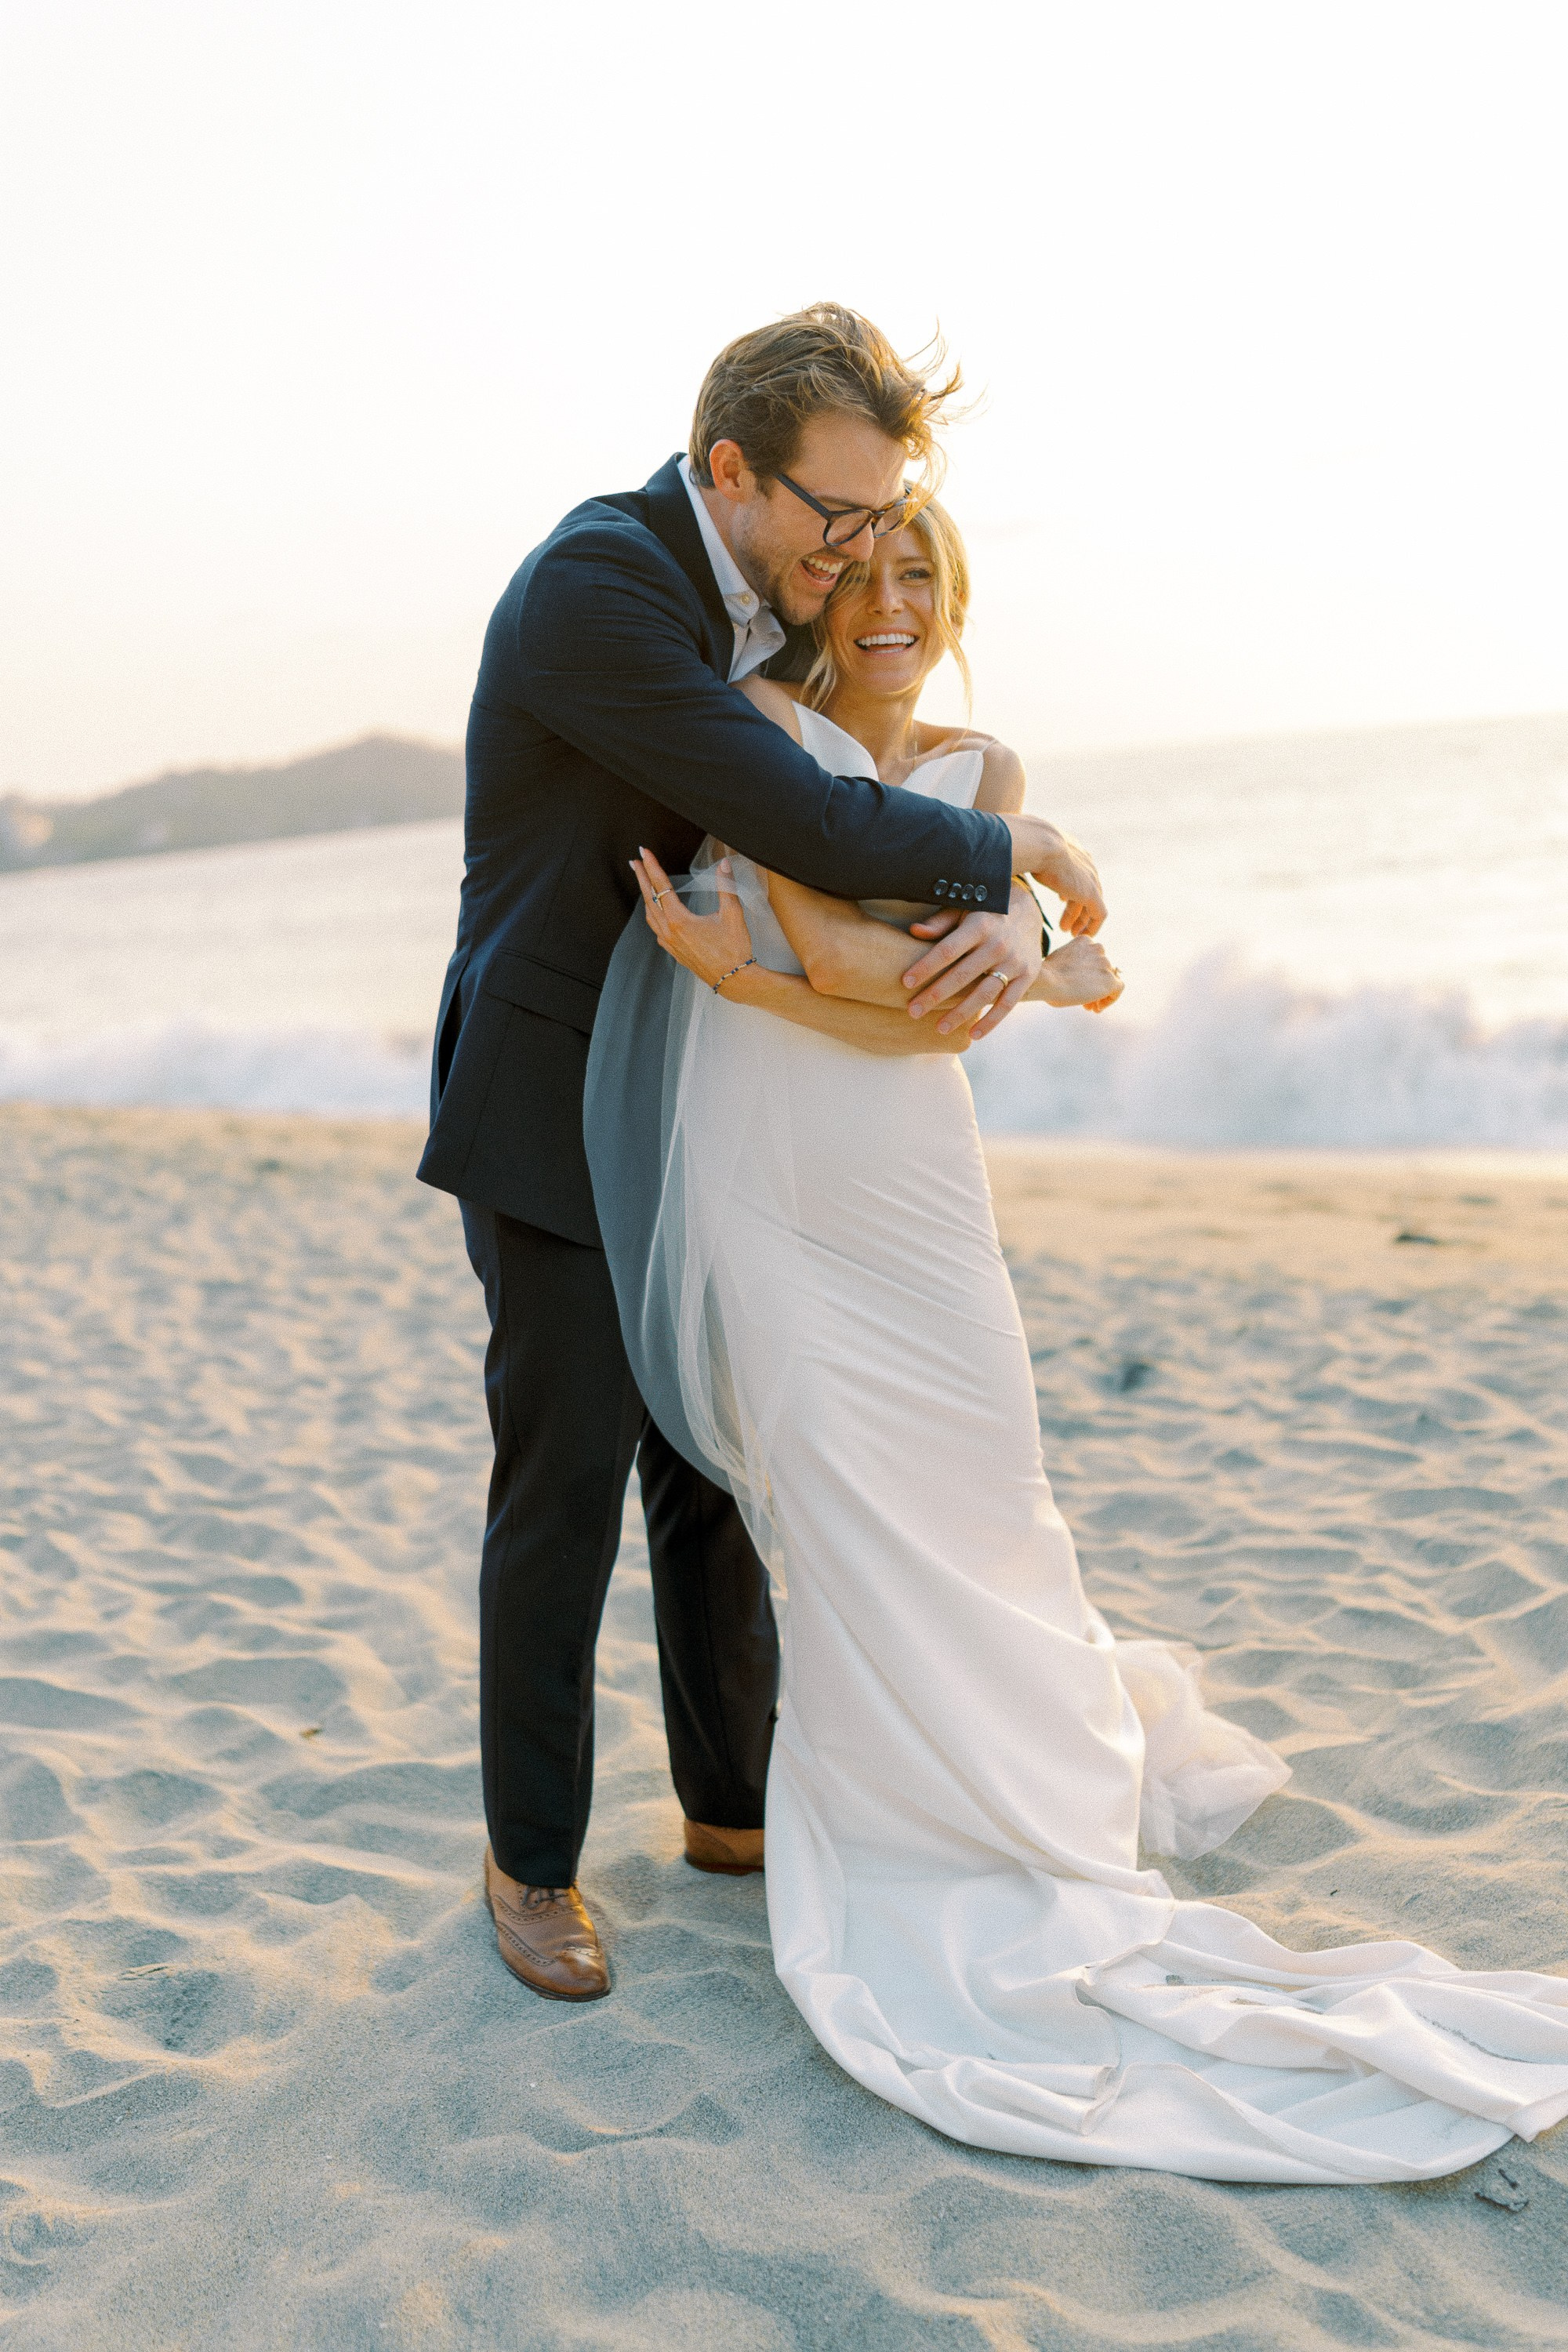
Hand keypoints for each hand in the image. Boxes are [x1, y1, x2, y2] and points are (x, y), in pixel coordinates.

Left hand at [631, 847, 754, 990]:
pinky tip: (656, 912)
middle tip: (635, 862)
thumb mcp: (732, 914)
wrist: (734, 980)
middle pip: (650, 899)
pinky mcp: (674, 952)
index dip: (653, 867)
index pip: (661, 886)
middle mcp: (669, 932)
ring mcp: (670, 944)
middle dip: (642, 878)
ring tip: (644, 883)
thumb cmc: (734, 950)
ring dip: (646, 896)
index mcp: (679, 921)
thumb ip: (726, 887)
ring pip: (650, 915)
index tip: (645, 853)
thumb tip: (724, 864)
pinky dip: (653, 915)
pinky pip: (656, 930)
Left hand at [899, 881, 1045, 1037]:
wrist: (1029, 910)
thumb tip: (914, 931)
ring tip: (939, 1028)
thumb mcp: (964, 909)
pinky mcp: (1028, 976)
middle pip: (962, 976)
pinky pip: (1008, 1003)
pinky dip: (992, 1021)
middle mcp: (998, 944)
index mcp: (979, 925)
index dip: (925, 967)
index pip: (947, 950)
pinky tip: (973, 1035)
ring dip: (960, 1014)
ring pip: (984, 994)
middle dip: (935, 995)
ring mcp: (1015, 962)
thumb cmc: (985, 912)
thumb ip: (940, 922)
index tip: (905, 982)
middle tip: (913, 1011)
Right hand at [1004, 816, 1106, 935]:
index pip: (1078, 872)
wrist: (1039, 844)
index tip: (1061, 900)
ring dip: (1080, 918)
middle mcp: (1086, 864)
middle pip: (1086, 889)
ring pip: (1092, 903)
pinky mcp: (1091, 893)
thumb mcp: (1028, 850)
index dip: (1070, 887)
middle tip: (1065, 923)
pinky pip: (1098, 914)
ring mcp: (1090, 879)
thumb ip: (1024, 857)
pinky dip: (1091, 925)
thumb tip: (1003, 860)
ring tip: (1068, 932)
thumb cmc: (1026, 845)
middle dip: (1076, 907)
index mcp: (1073, 850)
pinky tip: (1081, 935)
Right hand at [1030, 934, 1123, 1013]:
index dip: (1088, 974)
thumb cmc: (1045, 975)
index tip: (1079, 986)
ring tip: (1090, 1007)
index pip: (1094, 957)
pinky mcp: (1110, 980)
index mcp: (1085, 941)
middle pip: (1103, 969)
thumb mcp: (1060, 961)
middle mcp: (1098, 949)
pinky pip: (1118, 989)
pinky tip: (1097, 1008)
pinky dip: (1110, 999)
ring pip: (1110, 980)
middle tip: (1084, 1000)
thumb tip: (1076, 977)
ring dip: (1100, 994)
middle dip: (1094, 985)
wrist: (1046, 981)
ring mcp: (1105, 964)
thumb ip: (1073, 964)